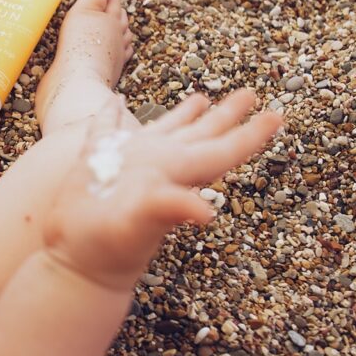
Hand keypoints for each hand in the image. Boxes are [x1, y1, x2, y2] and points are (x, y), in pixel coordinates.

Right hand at [41, 89, 281, 290]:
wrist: (78, 261)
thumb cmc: (109, 247)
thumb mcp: (139, 225)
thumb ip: (168, 210)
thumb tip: (205, 212)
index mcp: (175, 174)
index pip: (222, 151)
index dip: (250, 134)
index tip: (277, 115)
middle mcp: (159, 168)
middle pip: (201, 136)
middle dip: (226, 115)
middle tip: (250, 94)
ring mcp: (129, 166)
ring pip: (165, 132)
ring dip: (184, 114)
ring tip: (201, 96)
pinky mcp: (96, 165)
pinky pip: (107, 131)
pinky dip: (111, 115)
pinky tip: (113, 102)